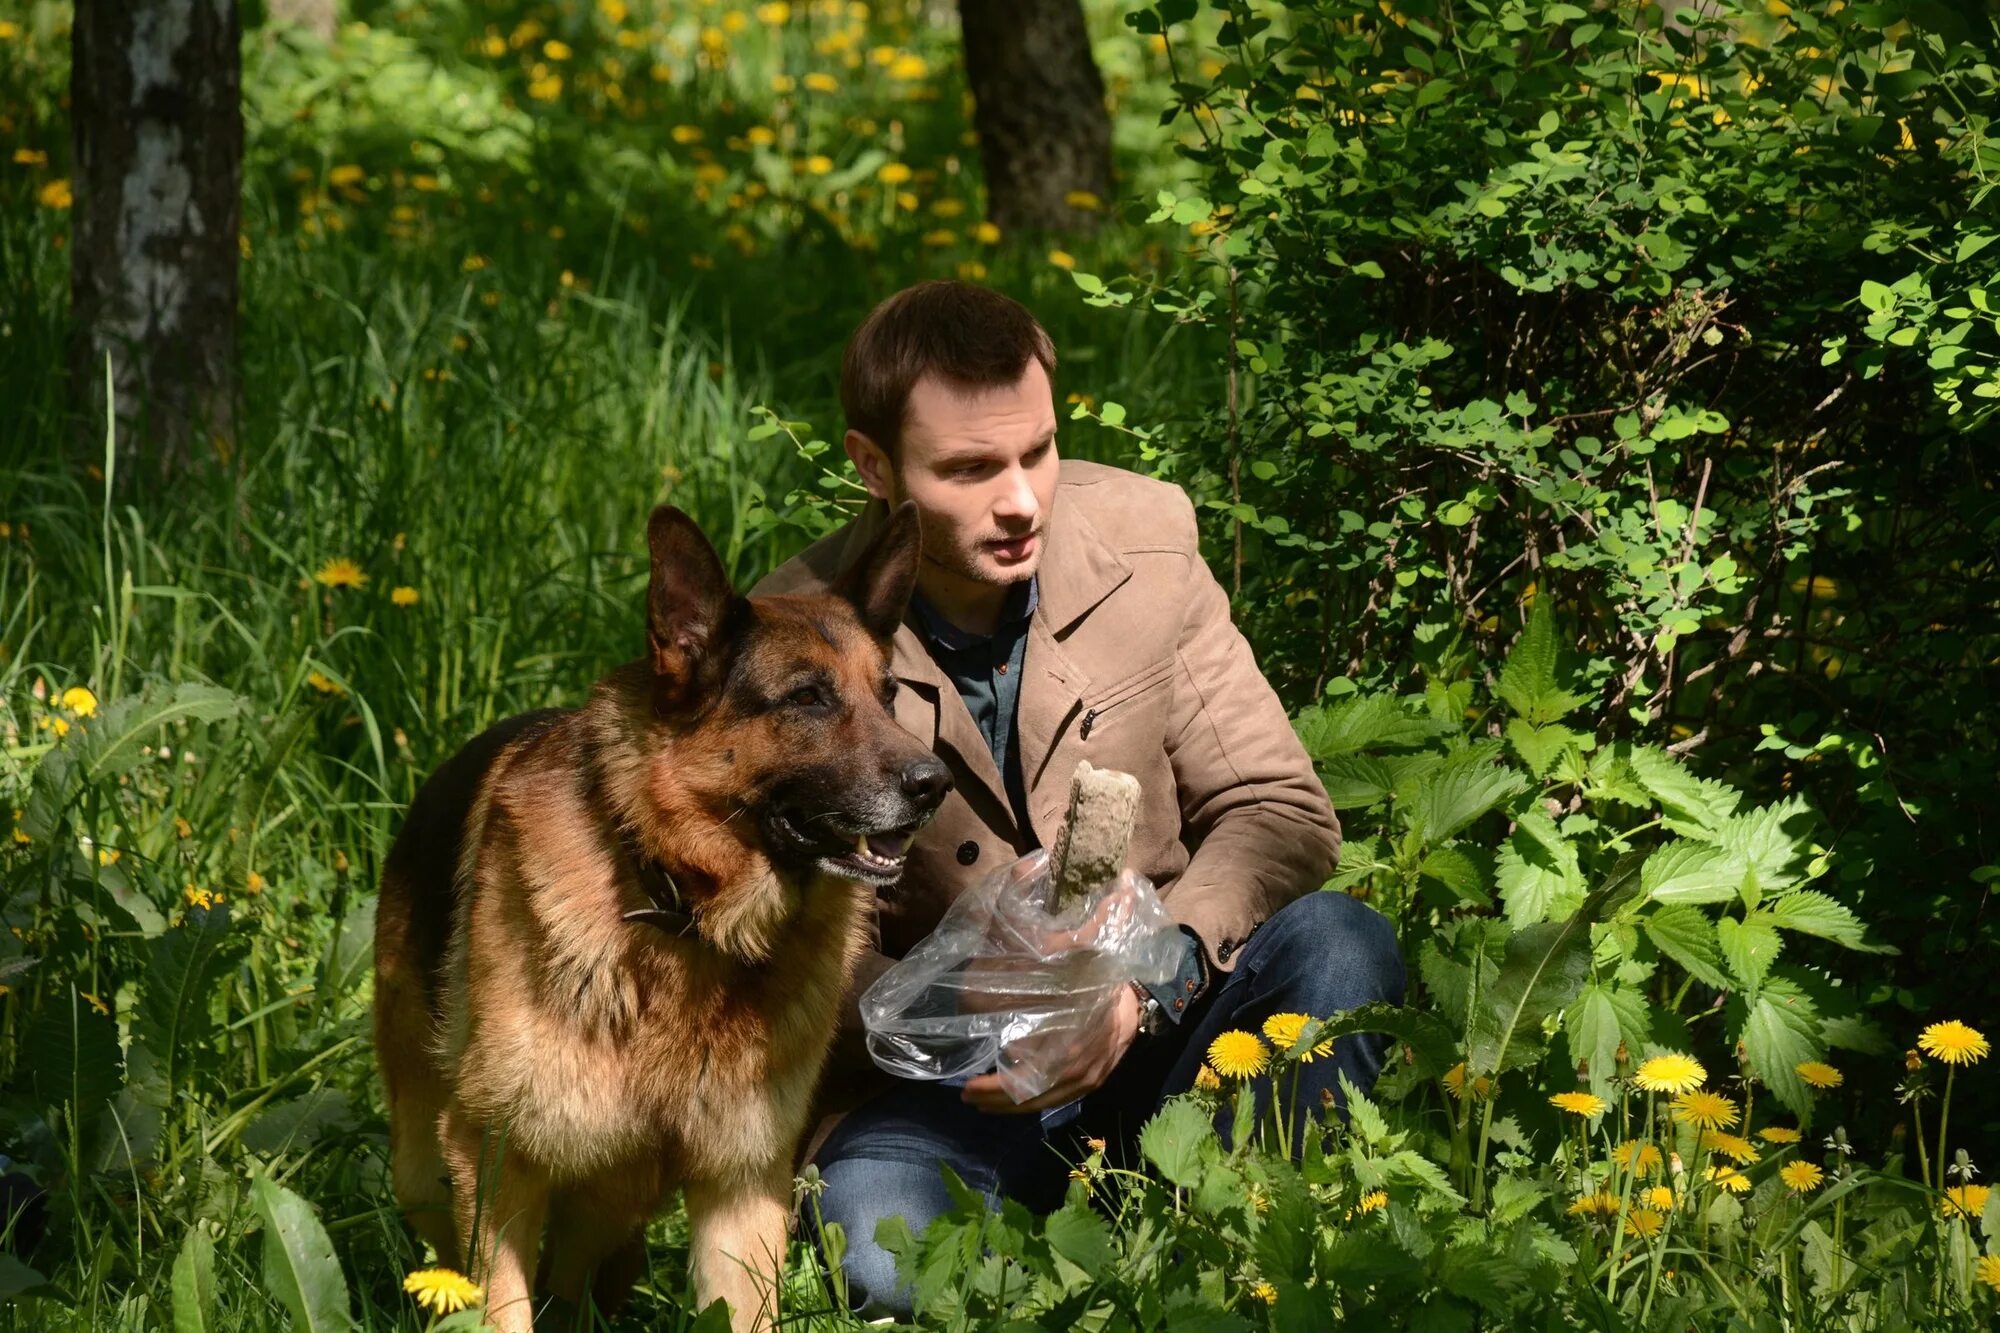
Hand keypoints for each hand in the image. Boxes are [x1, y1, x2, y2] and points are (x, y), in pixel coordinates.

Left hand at [960, 982, 1143, 1113]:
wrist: (1131, 1003)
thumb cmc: (1091, 991)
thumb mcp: (1056, 996)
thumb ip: (1027, 1018)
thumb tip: (998, 1034)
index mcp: (1066, 1056)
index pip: (1021, 1084)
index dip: (992, 1089)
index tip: (968, 1086)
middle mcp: (1075, 1076)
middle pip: (1028, 1101)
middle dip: (994, 1102)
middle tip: (967, 1095)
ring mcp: (1085, 1083)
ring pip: (1041, 1105)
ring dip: (1010, 1107)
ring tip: (983, 1101)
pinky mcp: (1091, 1084)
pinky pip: (1056, 1100)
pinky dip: (1031, 1102)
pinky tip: (1014, 1097)